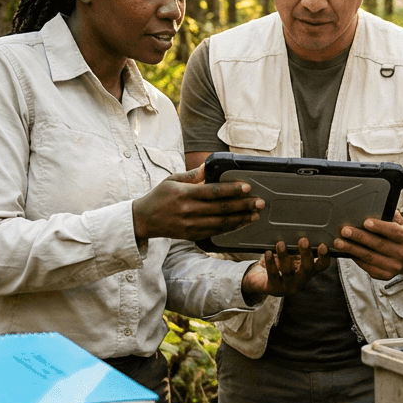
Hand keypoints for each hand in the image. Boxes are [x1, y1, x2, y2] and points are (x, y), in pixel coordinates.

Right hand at [132, 164, 263, 240]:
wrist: (143, 220)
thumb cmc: (159, 196)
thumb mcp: (172, 180)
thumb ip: (192, 175)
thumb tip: (207, 166)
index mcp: (184, 194)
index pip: (213, 191)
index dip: (232, 190)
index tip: (247, 187)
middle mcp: (188, 211)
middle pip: (221, 208)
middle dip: (243, 205)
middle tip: (260, 202)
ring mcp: (190, 225)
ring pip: (221, 223)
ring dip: (240, 219)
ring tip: (255, 214)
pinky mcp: (191, 236)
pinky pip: (215, 232)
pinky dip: (229, 228)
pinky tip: (240, 223)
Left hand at [241, 238, 331, 298]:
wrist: (263, 281)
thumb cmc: (281, 265)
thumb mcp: (293, 257)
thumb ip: (298, 247)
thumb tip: (299, 229)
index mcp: (309, 271)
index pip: (322, 265)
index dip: (324, 257)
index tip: (323, 245)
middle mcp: (301, 280)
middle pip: (307, 268)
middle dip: (306, 254)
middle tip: (303, 240)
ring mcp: (288, 286)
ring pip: (288, 271)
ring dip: (284, 256)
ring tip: (280, 243)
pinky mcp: (274, 288)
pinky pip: (273, 274)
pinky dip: (270, 263)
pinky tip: (268, 253)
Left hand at [331, 211, 402, 279]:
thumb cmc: (399, 236)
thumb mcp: (401, 224)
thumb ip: (392, 216)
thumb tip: (378, 206)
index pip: (394, 232)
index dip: (379, 227)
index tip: (365, 222)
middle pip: (378, 245)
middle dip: (359, 237)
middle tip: (344, 231)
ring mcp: (394, 267)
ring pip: (370, 257)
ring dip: (352, 249)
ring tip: (338, 242)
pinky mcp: (385, 275)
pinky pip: (367, 267)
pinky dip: (355, 259)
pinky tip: (345, 252)